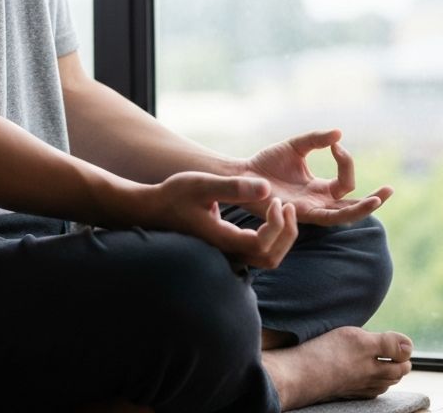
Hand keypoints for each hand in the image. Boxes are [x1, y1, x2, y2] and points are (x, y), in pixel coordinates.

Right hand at [146, 171, 297, 268]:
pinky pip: (259, 252)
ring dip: (282, 238)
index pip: (262, 244)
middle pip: (271, 257)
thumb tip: (267, 187)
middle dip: (287, 233)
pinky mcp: (229, 249)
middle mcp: (228, 253)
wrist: (155, 209)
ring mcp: (228, 254)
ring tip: (283, 211)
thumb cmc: (175, 195)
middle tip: (287, 205)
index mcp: (222, 239)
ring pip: (267, 258)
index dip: (277, 224)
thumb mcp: (203, 185)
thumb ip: (233, 187)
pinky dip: (273, 238)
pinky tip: (271, 216)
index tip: (275, 200)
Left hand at [242, 129, 392, 226]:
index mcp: (319, 188)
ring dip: (362, 208)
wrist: (243, 173)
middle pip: (352, 204)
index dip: (346, 162)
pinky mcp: (300, 214)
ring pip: (344, 215)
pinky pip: (326, 217)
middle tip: (390, 190)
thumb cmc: (267, 163)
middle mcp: (319, 202)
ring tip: (378, 200)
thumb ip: (315, 140)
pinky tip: (354, 203)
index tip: (336, 145)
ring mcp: (311, 210)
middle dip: (373, 200)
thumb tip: (339, 133)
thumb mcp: (295, 146)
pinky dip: (342, 211)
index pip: (345, 181)